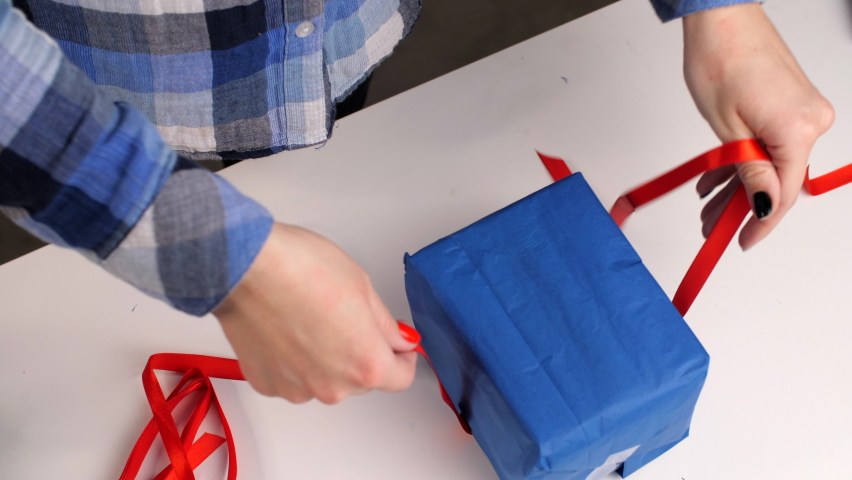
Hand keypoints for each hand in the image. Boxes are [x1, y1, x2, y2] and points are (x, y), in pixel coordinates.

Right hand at [213, 223, 417, 403]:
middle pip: (361, 378)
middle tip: (344, 317)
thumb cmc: (301, 269)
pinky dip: (293, 360)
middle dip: (359, 352)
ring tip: (309, 318)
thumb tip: (400, 340)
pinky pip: (292, 377)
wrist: (248, 267)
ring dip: (324, 358)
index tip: (396, 345)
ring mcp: (298, 389)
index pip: (401, 377)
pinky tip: (287, 328)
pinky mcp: (267, 384)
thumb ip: (385, 324)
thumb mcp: (363, 287)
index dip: (402, 356)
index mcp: (366, 364)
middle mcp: (333, 387)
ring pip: (324, 379)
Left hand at [682, 4, 833, 248]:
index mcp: (798, 130)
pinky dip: (744, 162)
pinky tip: (716, 179)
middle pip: (777, 180)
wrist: (722, 17)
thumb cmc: (719, 61)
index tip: (744, 242)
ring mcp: (803, 112)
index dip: (762, 222)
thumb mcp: (727, 129)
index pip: (785, 193)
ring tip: (706, 207)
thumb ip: (750, 172)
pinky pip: (770, 144)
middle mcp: (810, 122)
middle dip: (741, 207)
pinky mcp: (791, 105)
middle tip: (712, 227)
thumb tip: (765, 206)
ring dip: (738, 186)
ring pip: (770, 164)